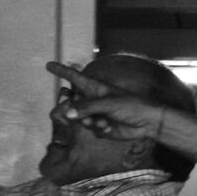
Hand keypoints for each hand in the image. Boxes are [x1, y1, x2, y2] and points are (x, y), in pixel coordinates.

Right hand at [44, 60, 166, 140]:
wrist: (148, 123)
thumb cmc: (132, 105)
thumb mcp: (109, 103)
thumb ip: (87, 107)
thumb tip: (67, 112)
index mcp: (95, 88)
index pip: (74, 77)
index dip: (62, 71)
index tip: (48, 65)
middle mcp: (93, 100)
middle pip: (71, 103)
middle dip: (72, 111)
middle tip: (76, 115)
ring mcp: (96, 114)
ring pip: (79, 120)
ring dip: (90, 122)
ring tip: (104, 122)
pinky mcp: (100, 127)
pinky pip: (90, 129)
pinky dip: (99, 129)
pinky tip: (110, 128)